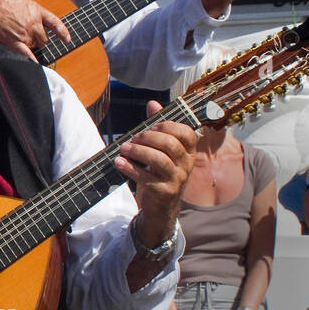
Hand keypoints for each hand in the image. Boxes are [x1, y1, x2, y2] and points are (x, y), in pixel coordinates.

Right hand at [0, 0, 69, 58]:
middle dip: (40, 40)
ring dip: (31, 44)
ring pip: (35, 45)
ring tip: (20, 37)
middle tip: (31, 37)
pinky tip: (35, 63)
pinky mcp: (14, 41)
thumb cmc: (5, 2)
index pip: (56, 23)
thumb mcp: (26, 3)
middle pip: (44, 39)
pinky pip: (26, 53)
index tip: (67, 40)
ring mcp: (25, 33)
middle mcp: (33, 23)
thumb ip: (35, 14)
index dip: (63, 33)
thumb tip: (42, 25)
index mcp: (37, 11)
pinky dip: (32, 59)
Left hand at [118, 101, 195, 246]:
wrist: (162, 206)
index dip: (168, 125)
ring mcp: (177, 179)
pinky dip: (129, 168)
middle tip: (132, 138)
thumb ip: (159, 127)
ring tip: (123, 148)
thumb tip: (153, 103)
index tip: (151, 126)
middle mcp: (187, 165)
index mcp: (189, 151)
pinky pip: (146, 178)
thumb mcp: (162, 150)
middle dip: (147, 137)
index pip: (187, 133)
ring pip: (159, 160)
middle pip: (170, 144)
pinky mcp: (164, 192)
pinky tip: (118, 162)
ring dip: (137, 151)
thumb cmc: (160, 172)